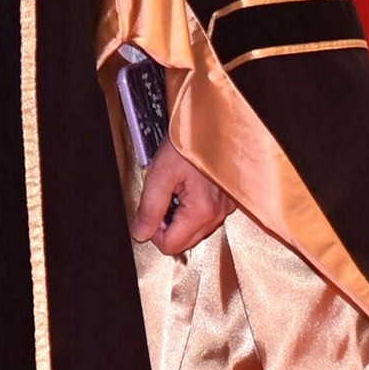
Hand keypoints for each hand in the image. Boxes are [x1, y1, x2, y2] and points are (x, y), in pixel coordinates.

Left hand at [133, 142, 226, 257]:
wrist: (212, 123)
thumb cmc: (190, 141)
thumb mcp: (160, 173)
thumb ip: (149, 208)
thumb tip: (141, 232)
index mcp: (202, 210)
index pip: (171, 246)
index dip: (153, 232)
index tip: (150, 213)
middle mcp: (218, 214)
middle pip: (185, 243)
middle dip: (167, 227)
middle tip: (161, 200)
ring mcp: (226, 208)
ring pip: (196, 232)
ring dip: (180, 219)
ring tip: (174, 191)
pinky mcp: (227, 201)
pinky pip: (206, 218)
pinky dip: (193, 210)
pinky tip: (187, 190)